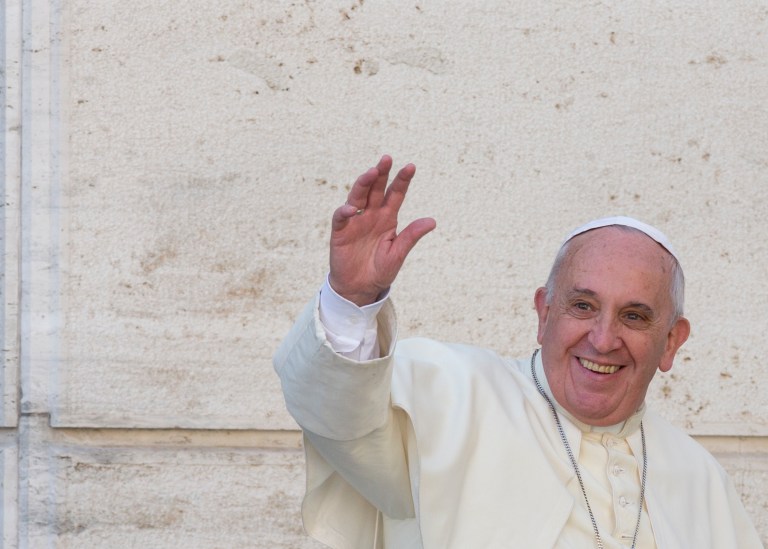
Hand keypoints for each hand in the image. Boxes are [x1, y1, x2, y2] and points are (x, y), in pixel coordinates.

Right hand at [329, 155, 436, 305]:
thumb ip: (411, 236)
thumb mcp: (398, 253)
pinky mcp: (341, 231)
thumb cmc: (380, 270)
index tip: (411, 167)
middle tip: (387, 159)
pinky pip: (341, 217)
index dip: (402, 180)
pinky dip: (345, 212)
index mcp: (388, 218)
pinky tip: (352, 209)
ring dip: (364, 184)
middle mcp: (371, 215)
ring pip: (358, 196)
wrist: (360, 288)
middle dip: (381, 174)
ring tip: (371, 172)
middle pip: (376, 189)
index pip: (396, 194)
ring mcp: (355, 221)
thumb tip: (432, 221)